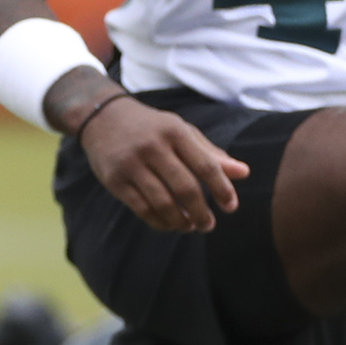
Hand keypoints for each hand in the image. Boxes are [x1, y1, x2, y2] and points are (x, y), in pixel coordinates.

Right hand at [78, 94, 247, 232]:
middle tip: (208, 225)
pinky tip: (169, 224)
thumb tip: (244, 173)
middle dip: (201, 212)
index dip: (222, 189)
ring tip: (190, 227)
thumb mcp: (181, 132)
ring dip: (180, 221)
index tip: (230, 207)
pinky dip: (158, 221)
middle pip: (185, 188)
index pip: (205, 166)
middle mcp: (153, 146)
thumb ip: (210, 153)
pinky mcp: (114, 179)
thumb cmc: (151, 127)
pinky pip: (141, 208)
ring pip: (162, 202)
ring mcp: (131, 164)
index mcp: (175, 132)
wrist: (101, 118)